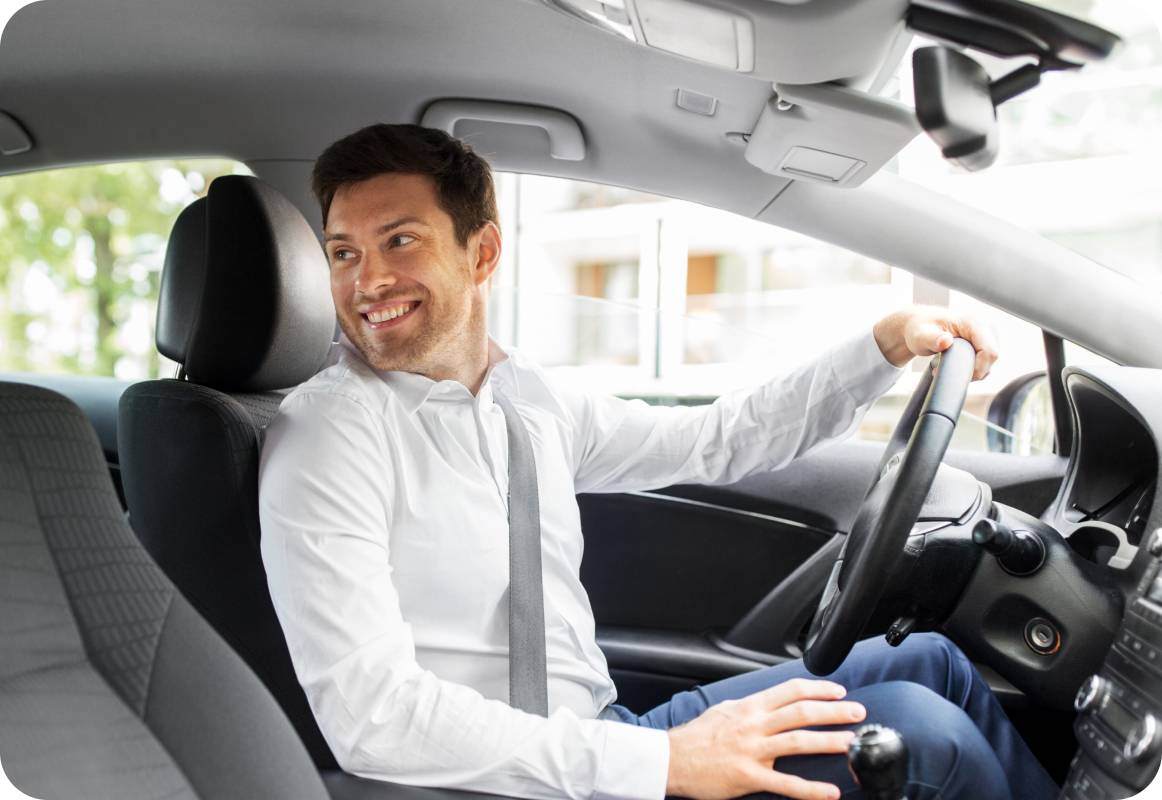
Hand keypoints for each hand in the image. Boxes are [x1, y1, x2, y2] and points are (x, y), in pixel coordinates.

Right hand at [665, 678, 865, 799]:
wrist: (672, 760)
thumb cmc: (697, 737)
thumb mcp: (724, 710)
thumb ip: (750, 707)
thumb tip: (771, 702)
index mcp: (749, 707)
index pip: (790, 690)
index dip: (818, 689)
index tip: (839, 692)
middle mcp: (754, 725)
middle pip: (801, 712)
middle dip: (834, 711)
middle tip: (858, 712)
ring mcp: (752, 751)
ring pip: (797, 742)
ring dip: (829, 741)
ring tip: (852, 743)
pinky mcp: (748, 777)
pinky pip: (785, 784)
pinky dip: (810, 789)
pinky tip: (830, 792)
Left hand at [873, 305, 998, 379]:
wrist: (918, 325)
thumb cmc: (919, 329)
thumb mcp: (920, 335)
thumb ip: (931, 339)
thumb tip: (946, 341)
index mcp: (972, 322)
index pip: (990, 351)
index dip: (977, 368)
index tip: (955, 374)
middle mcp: (984, 326)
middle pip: (991, 357)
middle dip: (972, 370)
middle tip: (945, 369)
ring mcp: (986, 334)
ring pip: (989, 361)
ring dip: (971, 369)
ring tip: (947, 365)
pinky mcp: (983, 342)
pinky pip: (985, 361)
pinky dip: (972, 367)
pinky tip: (954, 365)